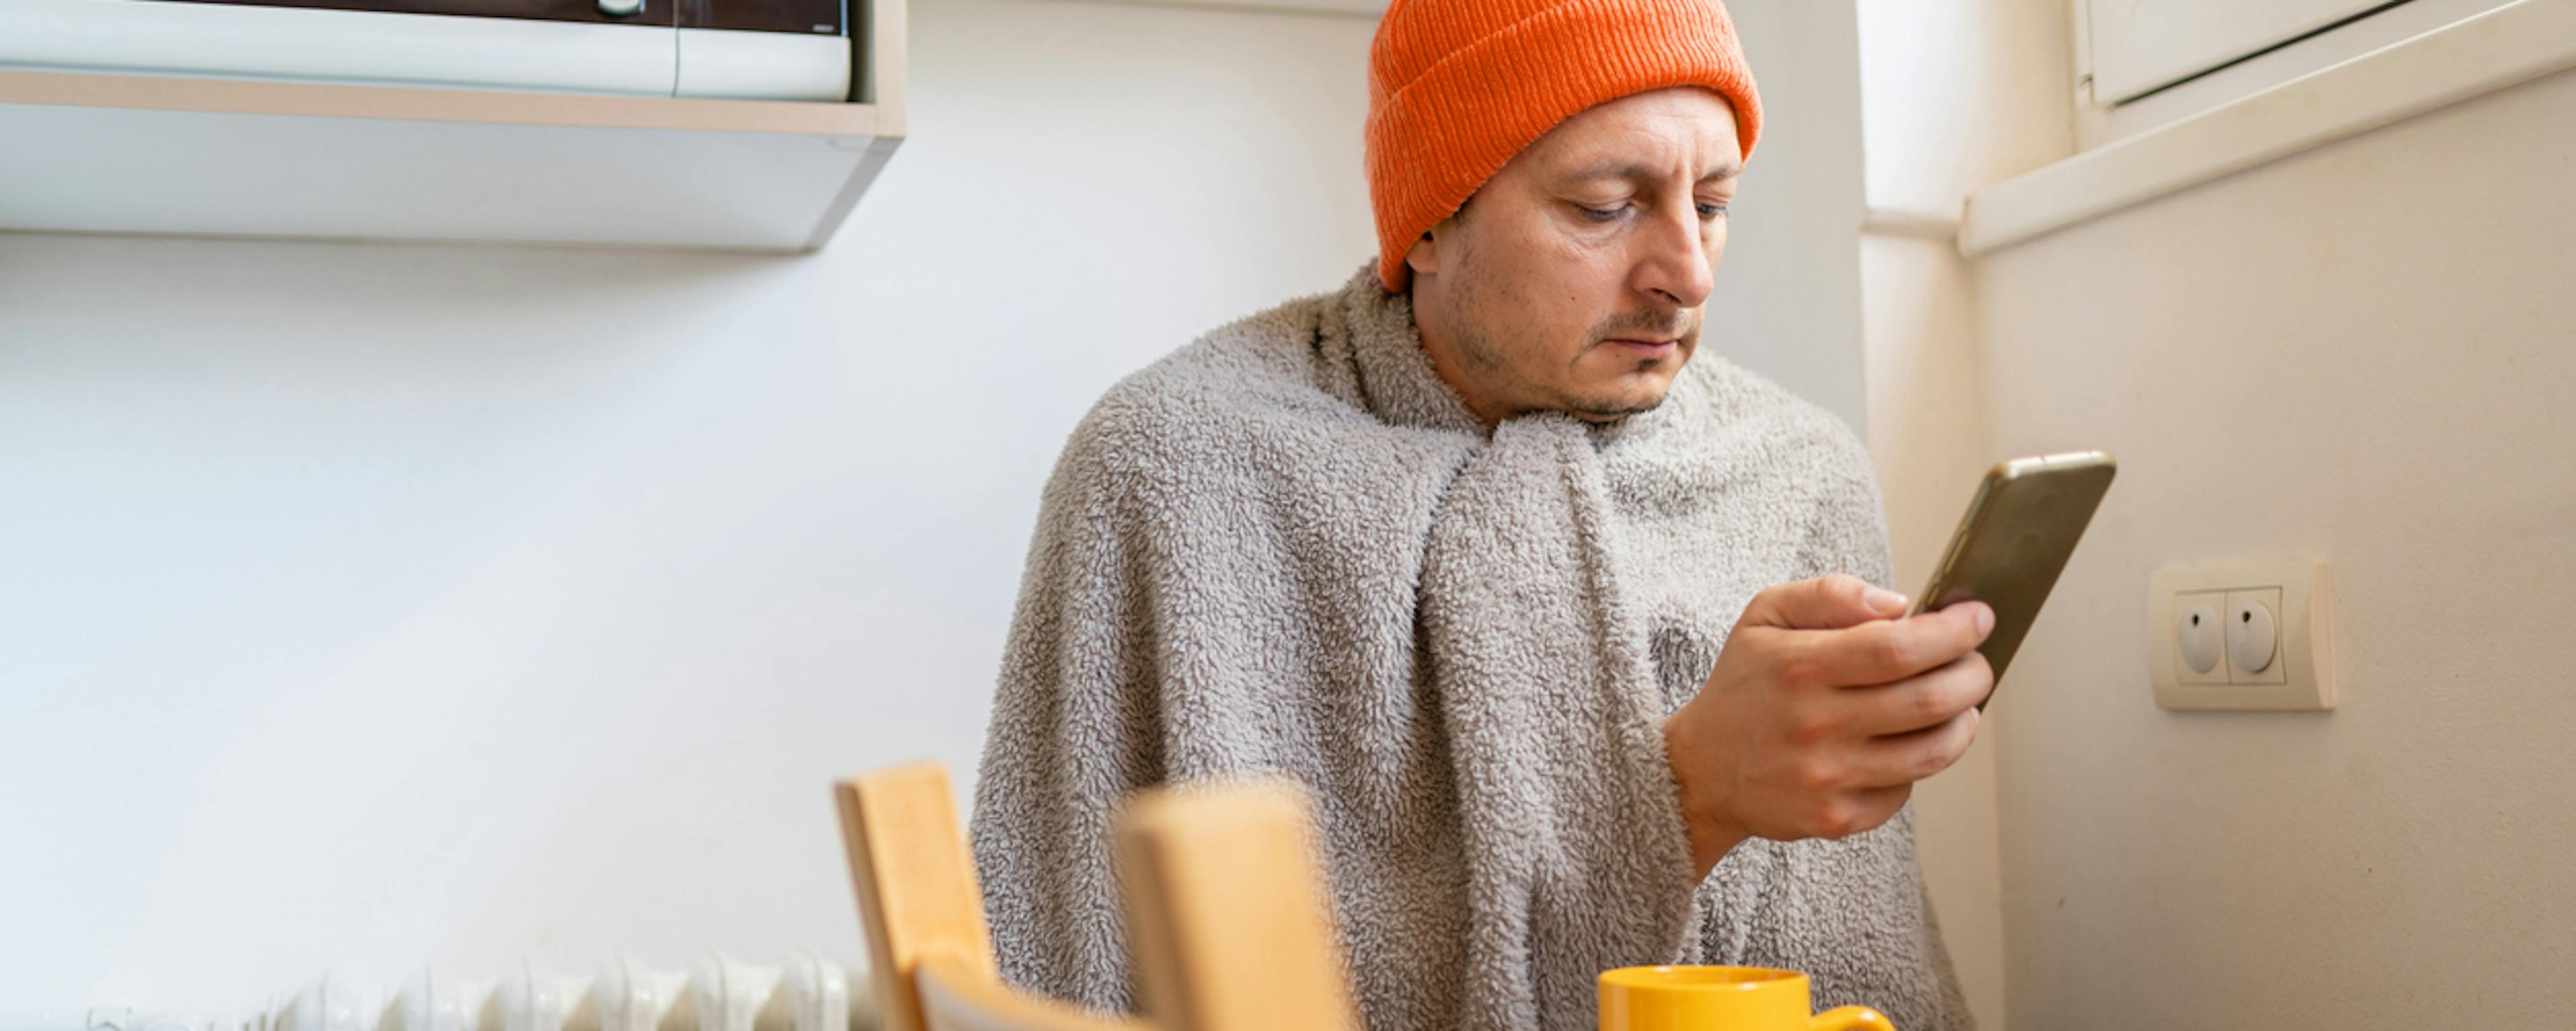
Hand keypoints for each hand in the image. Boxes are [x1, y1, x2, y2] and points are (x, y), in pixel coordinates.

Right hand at [1662, 574, 1995, 876]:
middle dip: (1973, 674)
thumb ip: (1828, 595)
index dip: (1953, 632)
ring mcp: (1828, 778)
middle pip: (1929, 699)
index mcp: (1800, 666)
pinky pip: (1906, 790)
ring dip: (1964, 721)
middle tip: (1977, 661)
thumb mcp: (1764, 617)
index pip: (1899, 647)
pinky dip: (1921, 763)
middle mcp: (1815, 725)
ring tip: (1961, 702)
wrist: (1699, 772)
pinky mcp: (1836, 819)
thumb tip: (1898, 606)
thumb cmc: (1743, 687)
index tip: (1978, 618)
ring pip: (1932, 752)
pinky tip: (1908, 741)